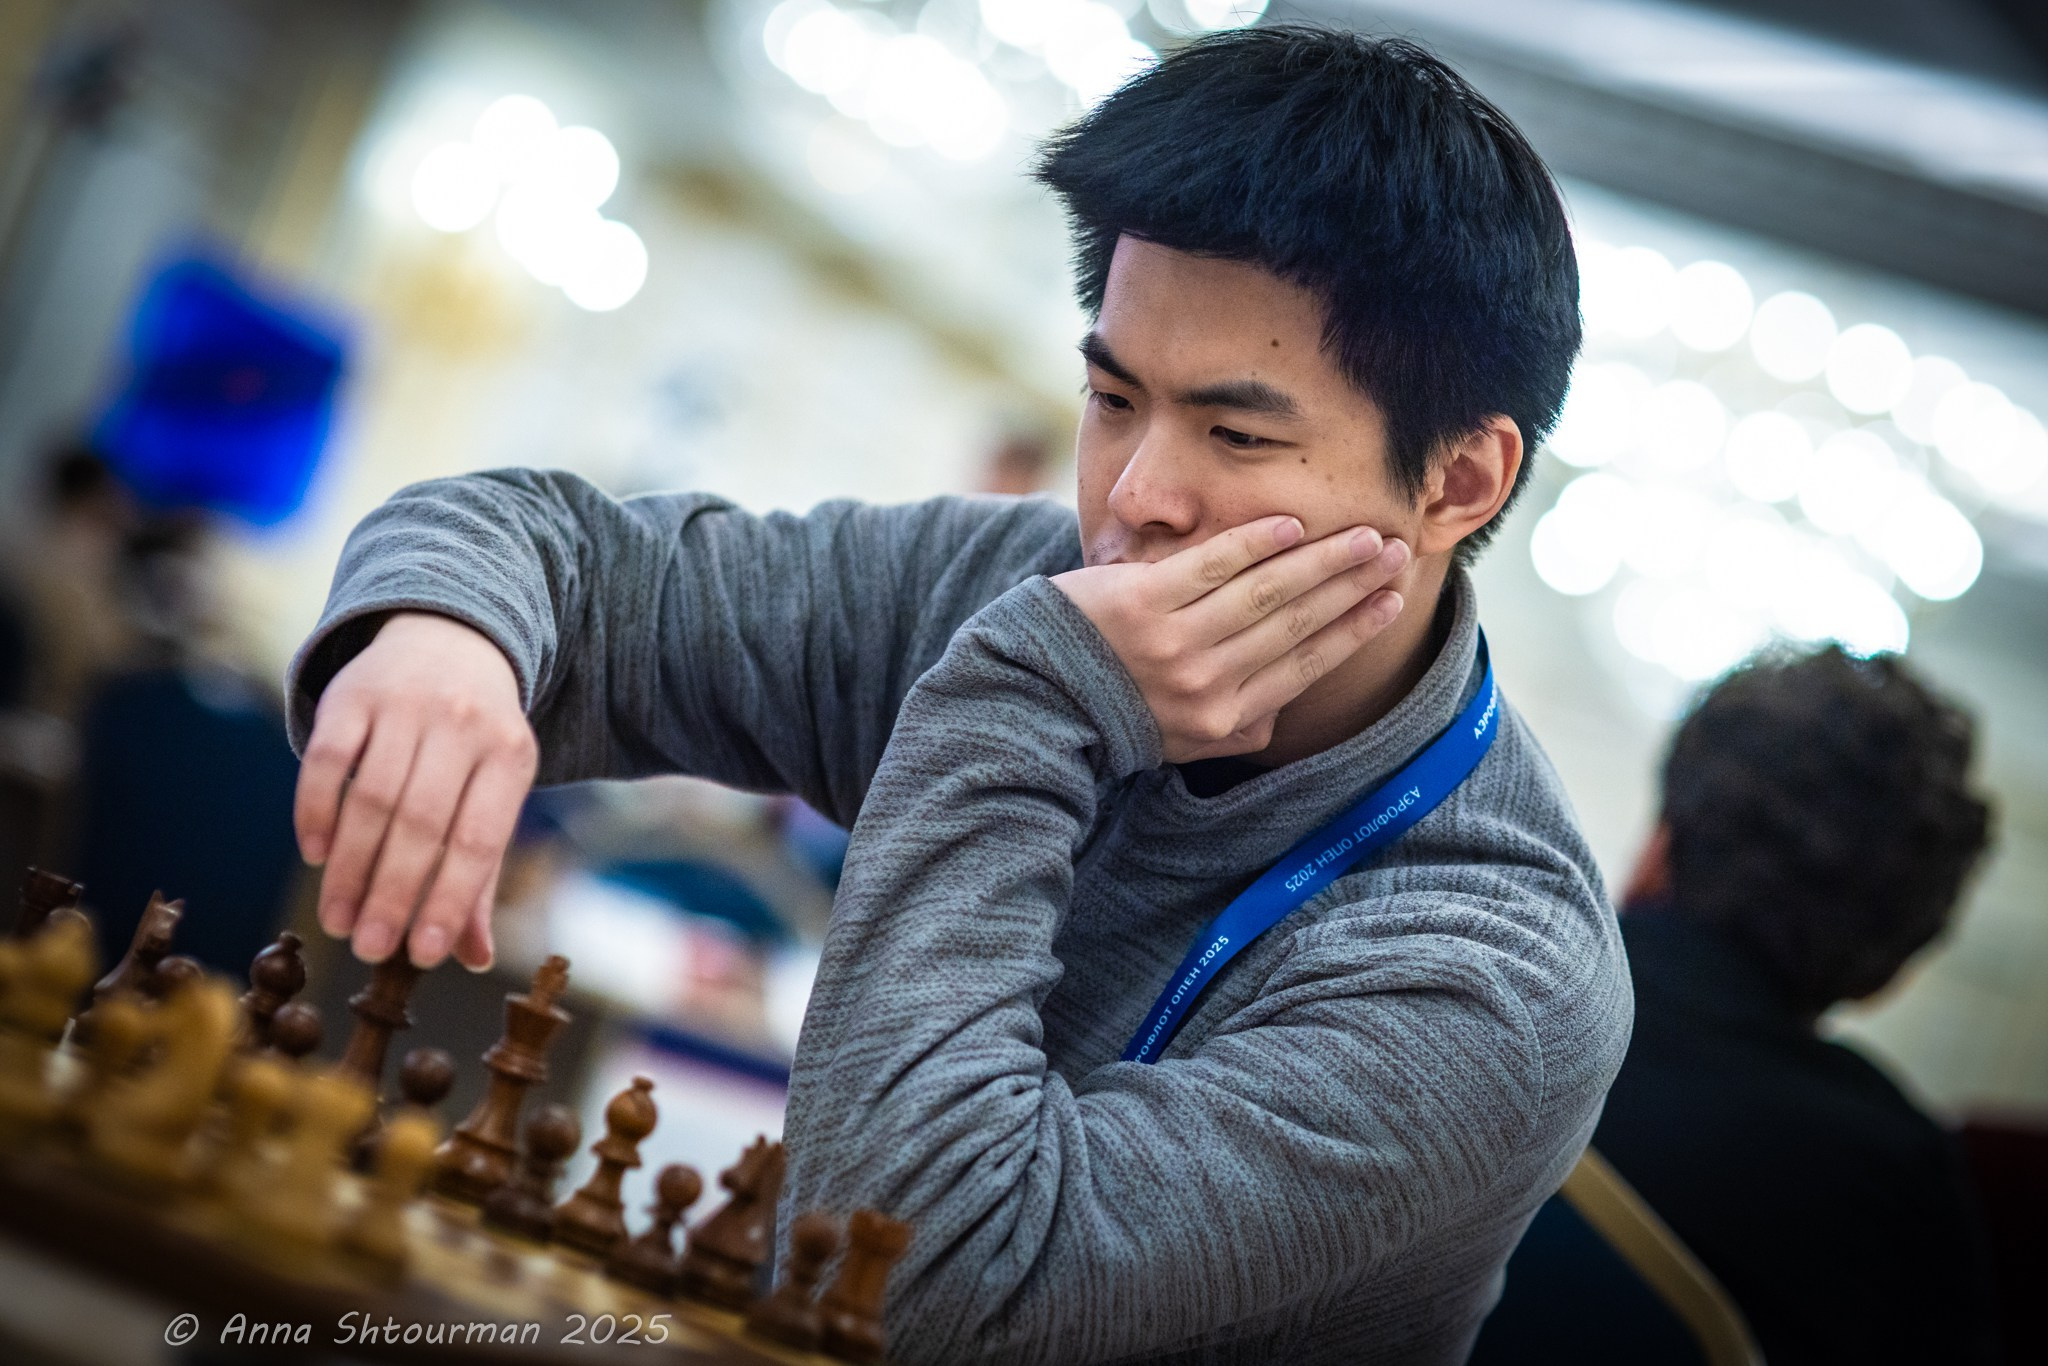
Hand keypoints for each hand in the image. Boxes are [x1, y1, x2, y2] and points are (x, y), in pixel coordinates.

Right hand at [294, 611, 537, 969]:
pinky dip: (316, 811)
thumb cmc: (474, 741)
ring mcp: (406, 705)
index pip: (478, 841)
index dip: (448, 900)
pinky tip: (315, 854)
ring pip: (371, 798)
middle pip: (421, 825)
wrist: (449, 638)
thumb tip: (476, 958)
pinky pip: (327, 759)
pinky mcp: (353, 694)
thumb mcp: (494, 792)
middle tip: (368, 947)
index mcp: (510, 756)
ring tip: (338, 919)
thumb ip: (481, 875)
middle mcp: (463, 726)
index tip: (420, 955)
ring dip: (350, 867)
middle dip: (392, 894)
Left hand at [1052, 518, 1407, 761]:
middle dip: (1353, 585)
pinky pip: (1211, 564)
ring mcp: (1175, 641)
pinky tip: (1291, 526)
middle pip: (1298, 623)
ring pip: (1265, 592)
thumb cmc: (1117, 712)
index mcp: (1223, 720)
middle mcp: (1206, 684)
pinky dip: (1254, 543)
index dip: (1353, 630)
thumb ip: (1238, 727)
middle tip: (1394, 553)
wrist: (1038, 696)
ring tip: (1361, 535)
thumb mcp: (1183, 743)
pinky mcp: (1142, 600)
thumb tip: (1284, 709)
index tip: (1392, 601)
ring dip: (1321, 560)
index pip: (1304, 665)